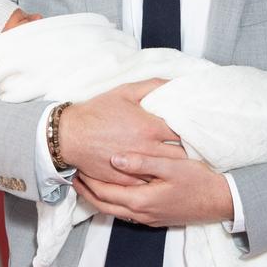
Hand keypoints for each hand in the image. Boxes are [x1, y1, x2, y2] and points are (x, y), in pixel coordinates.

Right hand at [59, 80, 182, 184]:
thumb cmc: (97, 112)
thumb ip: (152, 86)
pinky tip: (161, 174)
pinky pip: (150, 183)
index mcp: (150, 127)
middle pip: (181, 155)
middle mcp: (147, 149)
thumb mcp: (125, 92)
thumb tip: (174, 84)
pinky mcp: (127, 181)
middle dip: (189, 151)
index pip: (185, 132)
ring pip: (167, 172)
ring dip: (176, 167)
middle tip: (194, 148)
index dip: (193, 131)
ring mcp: (137, 167)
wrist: (70, 135)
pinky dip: (157, 178)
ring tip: (182, 163)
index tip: (197, 130)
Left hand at [73, 153, 233, 227]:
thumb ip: (142, 162)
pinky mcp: (154, 218)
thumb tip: (114, 159)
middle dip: (86, 191)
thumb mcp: (171, 166)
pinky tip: (113, 189)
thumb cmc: (199, 181)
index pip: (103, 192)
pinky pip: (125, 212)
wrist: (221, 202)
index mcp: (141, 200)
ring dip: (98, 197)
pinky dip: (113, 201)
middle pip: (103, 205)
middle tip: (74, 176)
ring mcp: (147, 218)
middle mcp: (141, 214)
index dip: (88, 180)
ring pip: (113, 211)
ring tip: (88, 182)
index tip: (77, 166)